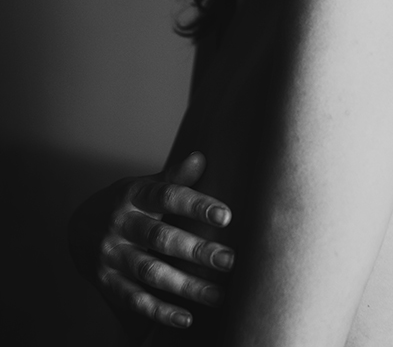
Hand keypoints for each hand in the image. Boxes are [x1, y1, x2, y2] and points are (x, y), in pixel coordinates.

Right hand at [69, 152, 232, 331]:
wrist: (79, 228)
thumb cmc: (125, 203)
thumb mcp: (144, 184)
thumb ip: (174, 177)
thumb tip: (200, 158)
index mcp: (133, 194)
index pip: (167, 197)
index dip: (196, 205)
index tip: (225, 216)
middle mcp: (120, 224)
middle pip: (160, 238)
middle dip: (197, 250)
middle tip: (229, 260)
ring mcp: (111, 255)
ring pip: (150, 272)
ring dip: (186, 285)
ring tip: (217, 294)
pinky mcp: (107, 282)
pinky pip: (135, 300)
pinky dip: (160, 311)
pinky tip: (187, 318)